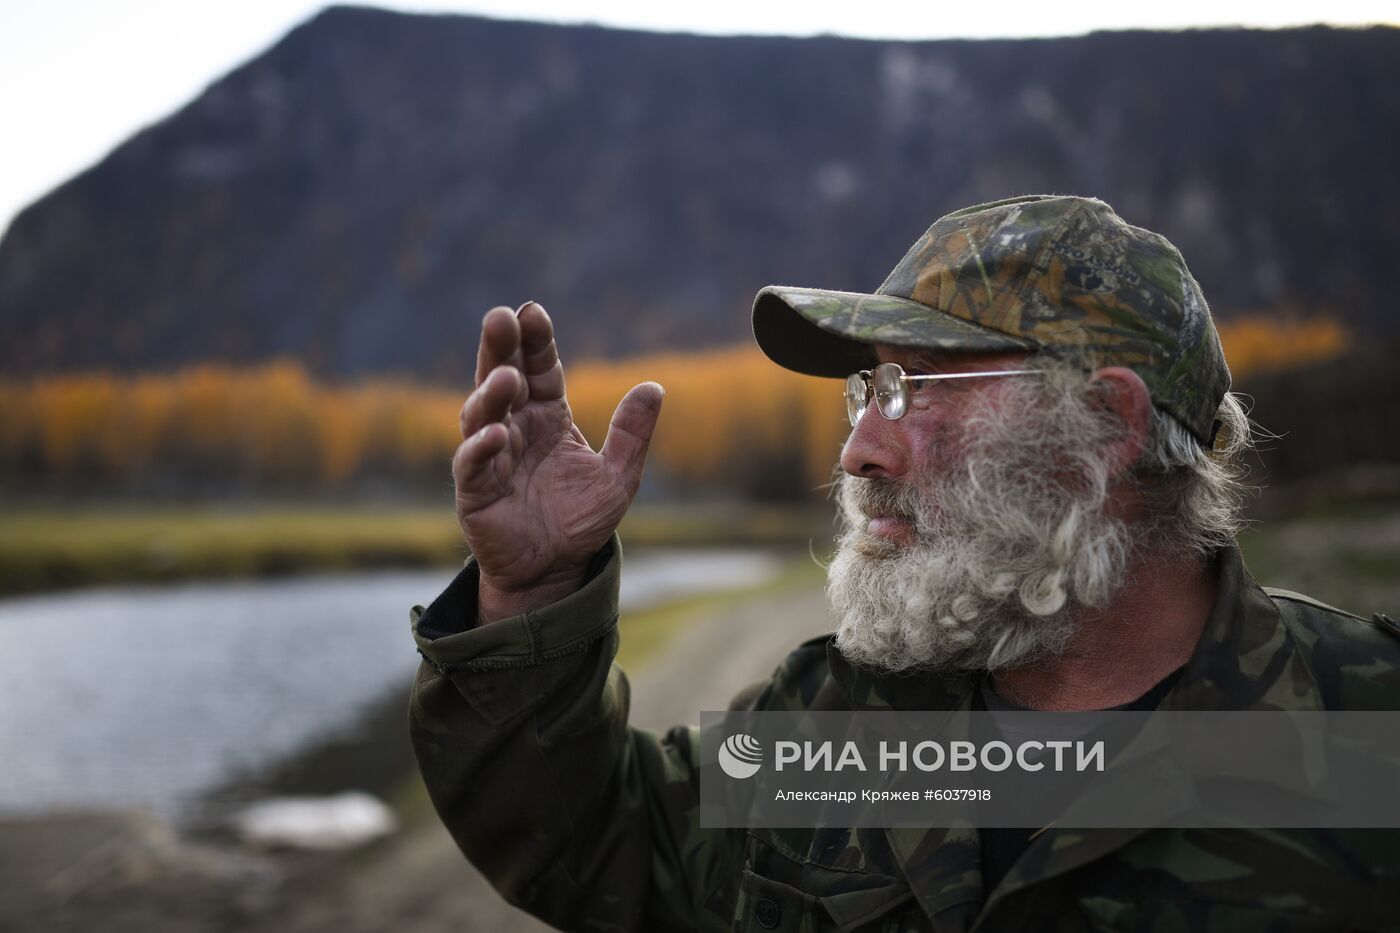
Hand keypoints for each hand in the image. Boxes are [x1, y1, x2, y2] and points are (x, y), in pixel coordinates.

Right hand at [453, 302, 663, 622]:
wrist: (555, 569)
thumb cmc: (580, 519)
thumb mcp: (619, 477)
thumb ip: (632, 434)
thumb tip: (654, 386)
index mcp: (548, 416)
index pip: (540, 369)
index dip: (535, 341)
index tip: (533, 311)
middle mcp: (515, 428)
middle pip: (502, 377)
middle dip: (499, 348)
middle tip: (500, 318)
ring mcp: (491, 456)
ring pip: (481, 415)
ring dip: (491, 394)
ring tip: (506, 378)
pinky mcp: (475, 491)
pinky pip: (472, 464)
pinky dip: (479, 448)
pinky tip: (493, 434)